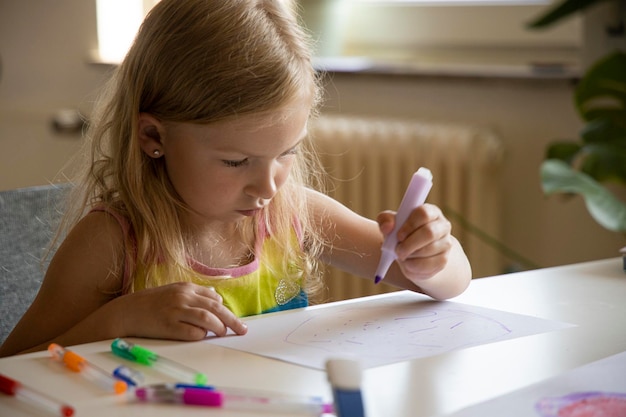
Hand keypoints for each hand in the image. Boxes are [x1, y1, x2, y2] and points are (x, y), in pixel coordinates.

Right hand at [115, 282, 247, 339]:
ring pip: (207, 319)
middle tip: (242, 329)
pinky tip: (203, 336)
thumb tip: (215, 295)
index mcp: (185, 288)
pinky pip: (192, 332)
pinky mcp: (168, 326)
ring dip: (219, 327)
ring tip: (223, 333)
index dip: (225, 309)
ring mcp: (175, 311)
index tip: (231, 318)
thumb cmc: (151, 303)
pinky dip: (201, 335)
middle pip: (215, 308)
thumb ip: (194, 293)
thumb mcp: (173, 291)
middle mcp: (182, 297)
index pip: (214, 298)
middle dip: (232, 320)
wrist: (126, 312)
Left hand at [377, 203, 452, 282]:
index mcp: (430, 212)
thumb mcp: (390, 224)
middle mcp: (442, 226)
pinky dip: (414, 266)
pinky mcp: (443, 260)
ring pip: (429, 250)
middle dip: (410, 244)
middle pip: (429, 233)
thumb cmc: (400, 234)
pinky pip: (429, 265)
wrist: (411, 253)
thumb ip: (385, 220)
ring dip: (410, 256)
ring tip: (402, 255)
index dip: (410, 225)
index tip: (398, 236)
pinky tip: (408, 263)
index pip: (424, 213)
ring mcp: (446, 243)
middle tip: (398, 250)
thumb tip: (387, 227)